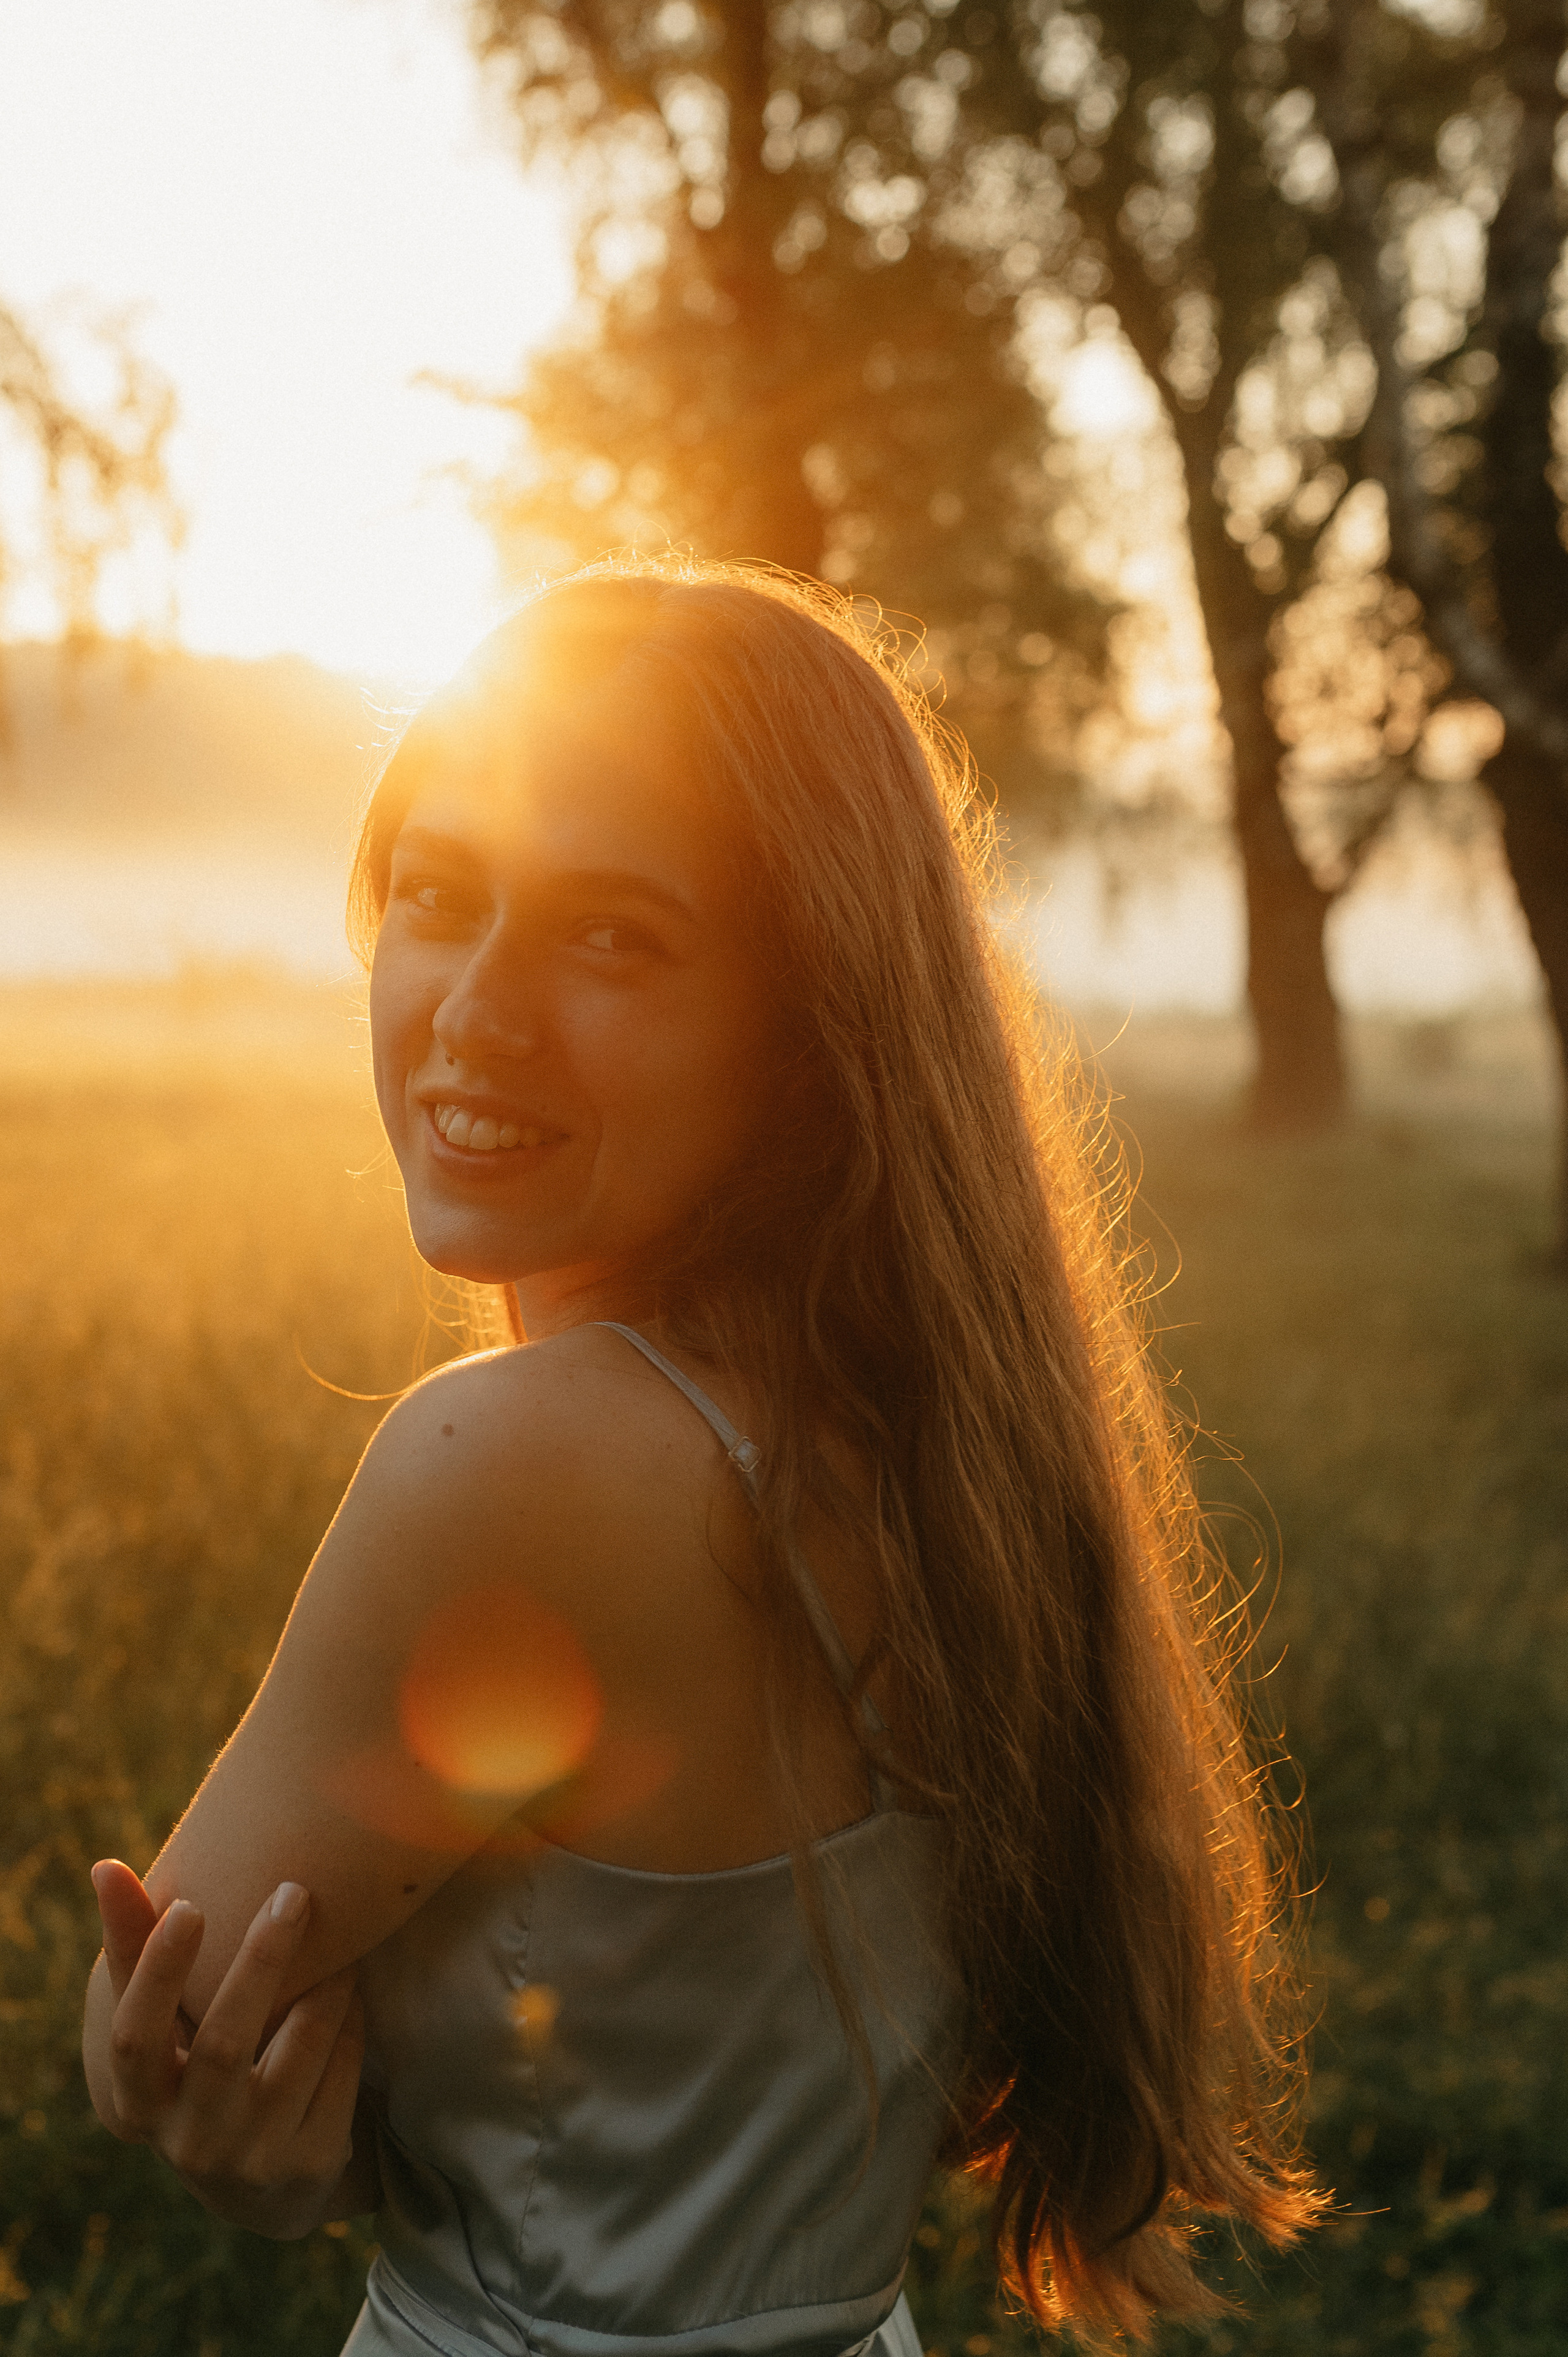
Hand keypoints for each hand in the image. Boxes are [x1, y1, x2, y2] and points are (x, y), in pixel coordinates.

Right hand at [90, 1860, 364, 2239]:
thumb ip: (136, 1953)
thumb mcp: (164, 2032)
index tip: (189, 1905)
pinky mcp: (312, 2161)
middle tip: (293, 1891)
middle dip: (261, 1959)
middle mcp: (193, 2141)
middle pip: (224, 2042)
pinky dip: (349, 2016)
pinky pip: (342, 2068)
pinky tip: (352, 1984)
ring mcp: (255, 2158)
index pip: (136, 2040)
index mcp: (142, 2105)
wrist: (264, 2185)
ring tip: (342, 1935)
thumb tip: (106, 1866)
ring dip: (325, 1982)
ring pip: (299, 2047)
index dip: (156, 1975)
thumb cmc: (199, 2072)